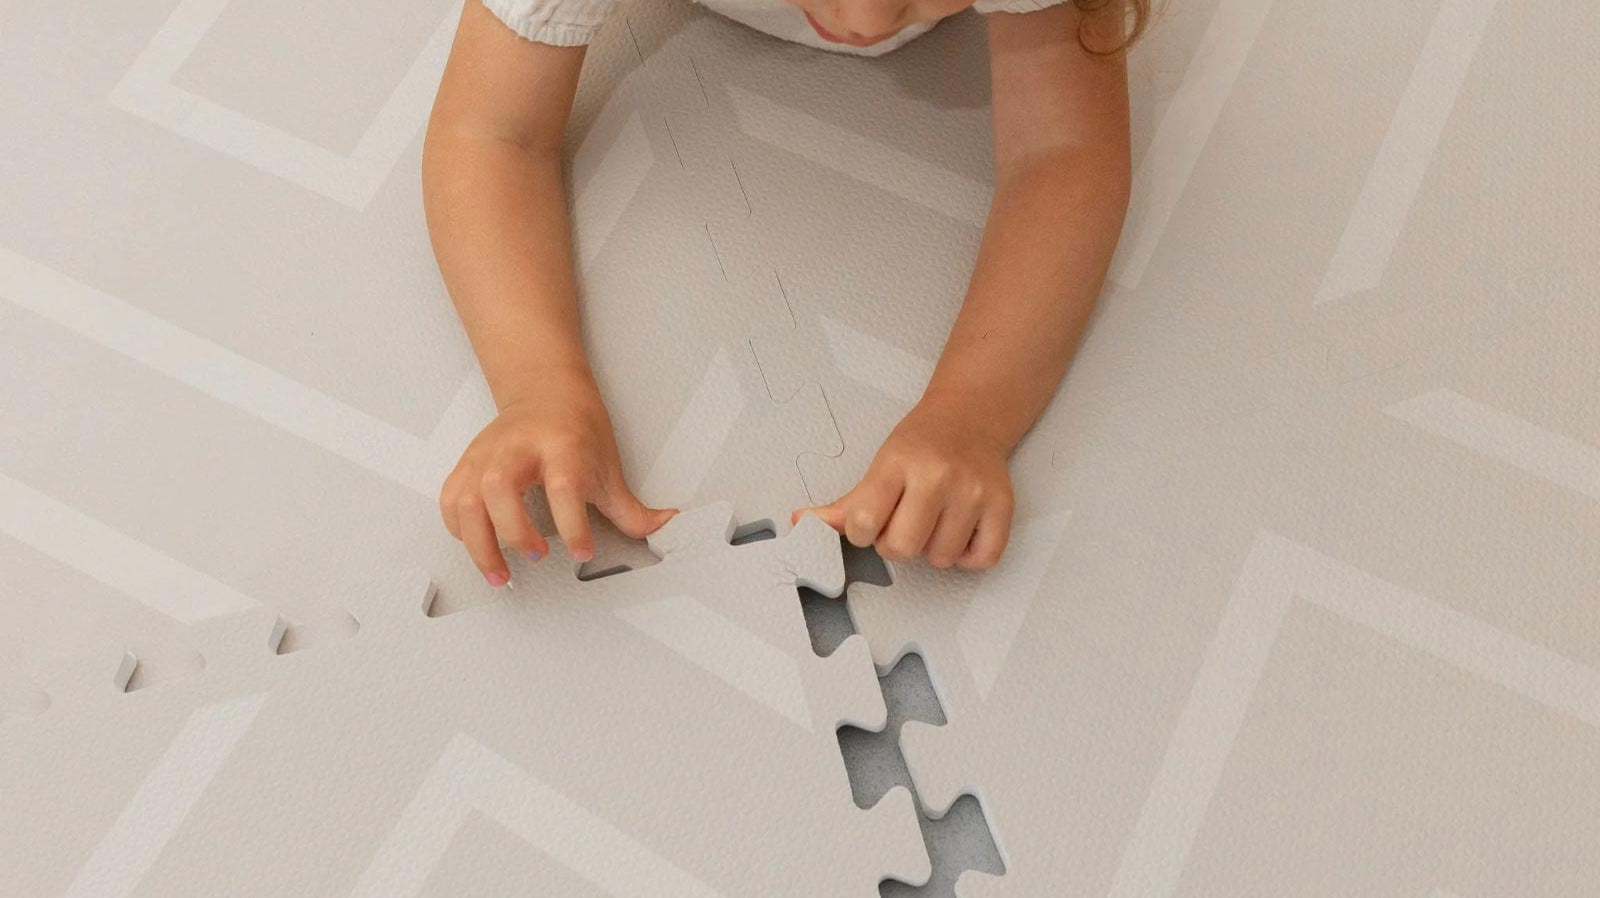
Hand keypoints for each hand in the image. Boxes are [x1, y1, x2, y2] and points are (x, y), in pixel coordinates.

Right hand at [440, 367, 674, 584]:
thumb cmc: (576, 427)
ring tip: (500, 575)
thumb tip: (663, 527)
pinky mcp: (467, 464)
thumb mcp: (609, 466)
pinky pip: (452, 500)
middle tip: (537, 557)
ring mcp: (487, 455)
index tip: (582, 552)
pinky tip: (479, 546)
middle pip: (500, 488)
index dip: (573, 524)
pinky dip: (460, 529)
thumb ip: (630, 508)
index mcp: (562, 447)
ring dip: (480, 543)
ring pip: (468, 498)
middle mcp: (519, 449)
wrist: (545, 391)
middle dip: (515, 530)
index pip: (563, 486)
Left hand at [796, 402, 1014, 569]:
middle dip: (897, 545)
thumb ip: (844, 504)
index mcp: (899, 464)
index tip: (871, 521)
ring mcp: (973, 492)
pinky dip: (968, 556)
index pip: (864, 522)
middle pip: (902, 548)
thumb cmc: (921, 444)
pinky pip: (982, 559)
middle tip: (904, 523)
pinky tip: (960, 532)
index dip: (863, 532)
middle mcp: (938, 476)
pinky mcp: (1002, 507)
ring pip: (941, 559)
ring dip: (933, 550)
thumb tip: (801, 523)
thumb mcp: (878, 465)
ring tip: (935, 521)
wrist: (970, 417)